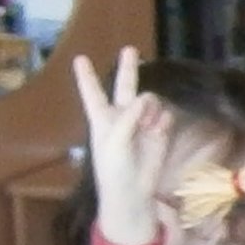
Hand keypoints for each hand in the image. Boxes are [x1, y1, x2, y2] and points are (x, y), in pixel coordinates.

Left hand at [74, 46, 167, 244]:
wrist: (132, 194)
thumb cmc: (114, 169)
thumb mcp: (114, 140)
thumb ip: (129, 116)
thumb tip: (148, 98)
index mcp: (102, 118)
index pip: (93, 93)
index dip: (86, 76)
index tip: (80, 59)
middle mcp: (121, 117)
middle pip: (124, 87)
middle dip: (128, 69)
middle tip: (130, 49)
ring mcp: (142, 124)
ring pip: (150, 101)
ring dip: (151, 108)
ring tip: (148, 124)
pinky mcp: (159, 134)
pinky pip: (165, 117)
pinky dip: (163, 120)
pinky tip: (158, 130)